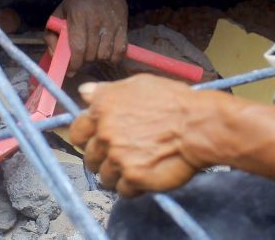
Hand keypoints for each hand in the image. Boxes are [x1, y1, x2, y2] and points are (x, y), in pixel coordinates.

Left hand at [47, 0, 126, 75]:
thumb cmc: (76, 1)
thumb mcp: (58, 13)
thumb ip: (51, 35)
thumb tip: (55, 56)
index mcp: (78, 17)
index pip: (78, 47)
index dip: (74, 63)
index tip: (71, 69)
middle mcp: (96, 21)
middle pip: (91, 53)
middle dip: (85, 60)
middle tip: (82, 57)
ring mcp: (111, 23)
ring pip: (105, 54)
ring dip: (98, 58)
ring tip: (93, 52)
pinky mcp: (123, 25)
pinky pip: (120, 50)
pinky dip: (113, 57)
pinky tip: (106, 52)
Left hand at [69, 74, 242, 197]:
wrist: (198, 124)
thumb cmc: (173, 101)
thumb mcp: (137, 84)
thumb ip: (106, 91)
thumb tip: (84, 93)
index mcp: (101, 109)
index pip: (76, 132)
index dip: (86, 139)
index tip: (96, 142)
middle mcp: (104, 133)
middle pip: (89, 158)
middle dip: (103, 159)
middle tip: (121, 156)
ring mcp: (117, 157)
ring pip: (104, 177)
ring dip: (117, 175)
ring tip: (135, 167)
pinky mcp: (133, 177)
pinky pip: (122, 191)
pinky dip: (132, 187)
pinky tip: (145, 177)